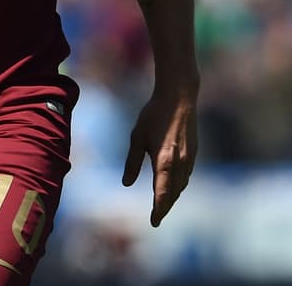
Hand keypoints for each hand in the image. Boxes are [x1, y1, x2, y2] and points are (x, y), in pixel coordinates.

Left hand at [122, 88, 197, 226]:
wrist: (179, 99)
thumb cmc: (153, 115)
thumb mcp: (137, 137)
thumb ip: (132, 162)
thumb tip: (126, 183)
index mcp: (165, 161)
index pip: (162, 193)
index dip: (158, 209)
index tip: (154, 222)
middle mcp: (180, 163)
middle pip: (174, 193)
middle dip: (165, 207)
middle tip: (157, 218)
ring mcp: (190, 159)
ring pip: (182, 185)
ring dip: (173, 197)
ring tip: (163, 205)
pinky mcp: (194, 153)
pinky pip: (186, 176)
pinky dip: (179, 185)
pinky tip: (173, 186)